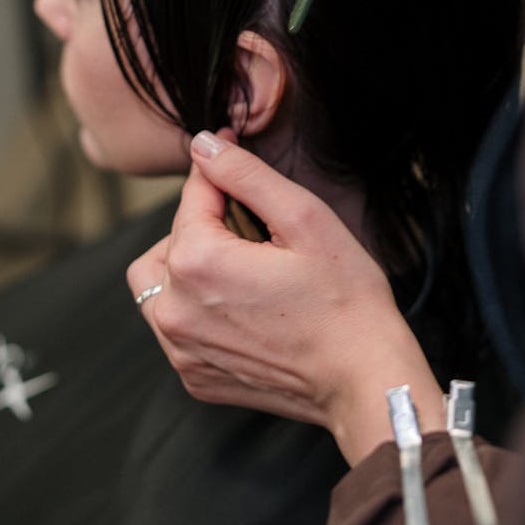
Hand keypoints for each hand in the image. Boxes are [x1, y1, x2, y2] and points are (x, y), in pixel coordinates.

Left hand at [127, 131, 443, 465]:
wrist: (365, 381)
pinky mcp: (193, 376)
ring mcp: (180, 350)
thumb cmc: (346, 299)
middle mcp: (174, 310)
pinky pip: (174, 325)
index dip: (219, 170)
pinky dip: (196, 306)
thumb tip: (203, 143)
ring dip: (189, 263)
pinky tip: (244, 306)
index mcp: (196, 262)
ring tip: (240, 265)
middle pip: (170, 238)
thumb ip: (245, 175)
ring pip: (159, 282)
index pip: (192, 195)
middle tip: (256, 232)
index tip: (236, 151)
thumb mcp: (304, 219)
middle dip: (206, 222)